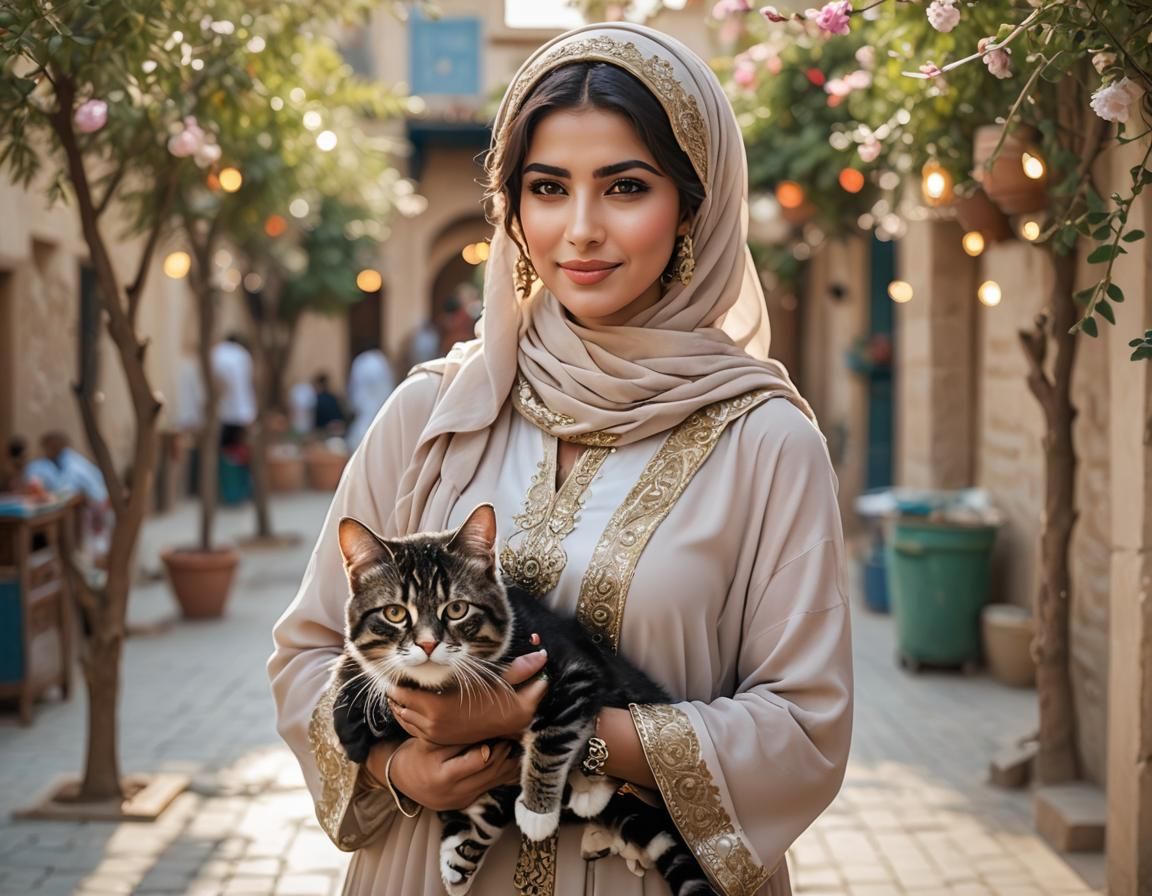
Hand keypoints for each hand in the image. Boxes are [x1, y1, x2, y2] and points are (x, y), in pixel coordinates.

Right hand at [369, 738, 519, 812]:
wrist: (401, 780)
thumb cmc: (416, 754)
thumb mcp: (431, 742)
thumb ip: (457, 739)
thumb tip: (487, 728)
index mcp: (443, 777)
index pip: (478, 761)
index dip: (493, 746)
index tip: (501, 732)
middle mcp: (453, 794)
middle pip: (489, 773)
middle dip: (503, 754)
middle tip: (512, 736)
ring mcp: (461, 801)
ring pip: (492, 783)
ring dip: (506, 765)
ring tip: (513, 746)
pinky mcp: (465, 804)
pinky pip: (487, 788)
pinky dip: (499, 775)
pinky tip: (508, 761)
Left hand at [388, 648, 548, 745]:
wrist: (501, 741)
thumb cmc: (499, 708)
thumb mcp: (504, 686)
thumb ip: (519, 670)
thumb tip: (543, 653)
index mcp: (437, 707)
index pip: (402, 692)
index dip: (397, 680)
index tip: (398, 667)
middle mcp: (429, 722)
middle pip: (397, 704)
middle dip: (395, 690)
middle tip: (395, 675)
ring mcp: (430, 734)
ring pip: (400, 716)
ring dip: (398, 703)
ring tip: (399, 688)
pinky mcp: (433, 739)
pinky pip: (408, 726)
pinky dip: (404, 715)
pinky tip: (408, 704)